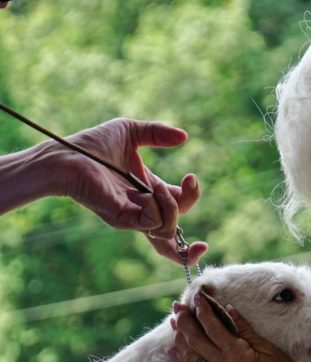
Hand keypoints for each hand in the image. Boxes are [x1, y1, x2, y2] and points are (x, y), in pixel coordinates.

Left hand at [58, 118, 206, 264]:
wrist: (67, 155)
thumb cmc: (92, 144)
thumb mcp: (131, 131)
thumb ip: (158, 133)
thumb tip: (184, 137)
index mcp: (146, 191)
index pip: (176, 206)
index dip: (191, 196)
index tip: (191, 176)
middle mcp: (140, 208)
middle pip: (175, 230)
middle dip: (190, 202)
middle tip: (190, 179)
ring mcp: (132, 217)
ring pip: (168, 229)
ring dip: (172, 205)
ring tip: (158, 184)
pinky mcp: (123, 218)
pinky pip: (152, 222)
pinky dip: (156, 207)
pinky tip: (145, 190)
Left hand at [171, 288, 304, 361]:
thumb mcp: (268, 348)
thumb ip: (245, 330)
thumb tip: (229, 310)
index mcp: (238, 355)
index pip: (213, 328)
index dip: (204, 310)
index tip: (198, 296)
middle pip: (195, 340)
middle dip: (185, 320)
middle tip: (178, 306)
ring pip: (190, 354)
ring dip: (179, 336)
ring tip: (174, 321)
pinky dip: (182, 357)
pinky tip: (174, 348)